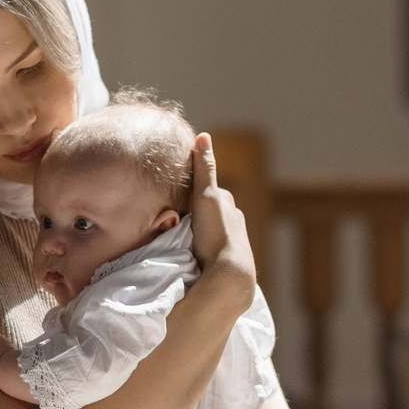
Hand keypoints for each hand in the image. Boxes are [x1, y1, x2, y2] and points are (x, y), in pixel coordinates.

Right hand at [185, 132, 254, 297]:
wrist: (230, 272)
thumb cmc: (216, 232)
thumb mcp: (206, 196)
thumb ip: (204, 169)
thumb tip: (203, 136)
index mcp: (229, 203)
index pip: (207, 191)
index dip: (191, 192)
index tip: (175, 196)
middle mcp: (235, 219)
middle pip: (209, 210)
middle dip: (196, 212)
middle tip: (174, 218)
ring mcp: (233, 239)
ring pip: (211, 229)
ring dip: (199, 230)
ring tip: (180, 237)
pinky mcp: (228, 258)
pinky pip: (212, 246)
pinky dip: (203, 246)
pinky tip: (192, 253)